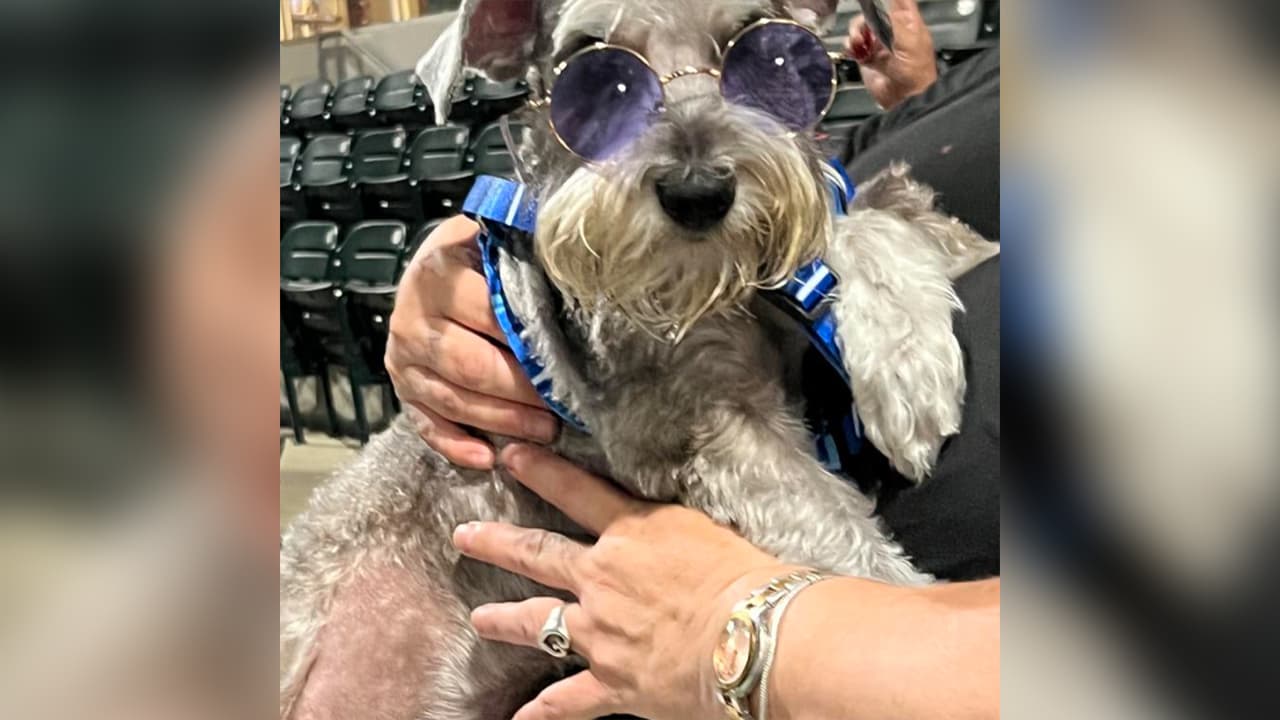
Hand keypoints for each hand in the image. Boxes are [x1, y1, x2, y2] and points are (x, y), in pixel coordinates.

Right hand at [386, 216, 558, 468]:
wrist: (432, 268)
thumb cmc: (478, 257)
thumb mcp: (496, 239)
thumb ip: (524, 252)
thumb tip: (576, 274)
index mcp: (439, 275)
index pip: (488, 316)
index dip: (530, 344)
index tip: (569, 364)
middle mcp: (412, 318)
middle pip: (470, 366)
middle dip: (521, 393)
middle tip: (562, 408)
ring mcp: (403, 358)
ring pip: (453, 399)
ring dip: (502, 422)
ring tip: (546, 431)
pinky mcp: (402, 387)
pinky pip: (426, 424)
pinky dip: (456, 445)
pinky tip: (487, 458)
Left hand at [452, 445, 793, 719]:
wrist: (755, 638)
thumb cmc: (750, 581)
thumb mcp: (710, 532)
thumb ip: (676, 530)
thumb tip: (672, 528)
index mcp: (633, 533)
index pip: (576, 493)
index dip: (540, 472)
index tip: (510, 456)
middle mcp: (603, 578)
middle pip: (538, 555)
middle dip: (497, 543)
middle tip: (465, 535)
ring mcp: (600, 632)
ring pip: (537, 622)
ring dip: (504, 620)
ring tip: (480, 619)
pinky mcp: (612, 682)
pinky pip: (567, 701)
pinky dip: (543, 712)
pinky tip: (520, 719)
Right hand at [846, 0, 937, 109]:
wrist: (904, 99)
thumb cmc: (915, 72)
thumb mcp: (909, 40)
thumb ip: (895, 20)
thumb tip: (888, 3)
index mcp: (908, 23)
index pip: (898, 1)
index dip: (888, 0)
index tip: (873, 1)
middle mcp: (892, 31)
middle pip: (872, 12)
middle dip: (864, 18)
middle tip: (862, 29)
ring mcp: (878, 44)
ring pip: (859, 28)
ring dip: (855, 33)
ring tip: (857, 43)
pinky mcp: (866, 58)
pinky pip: (852, 46)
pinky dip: (849, 47)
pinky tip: (854, 52)